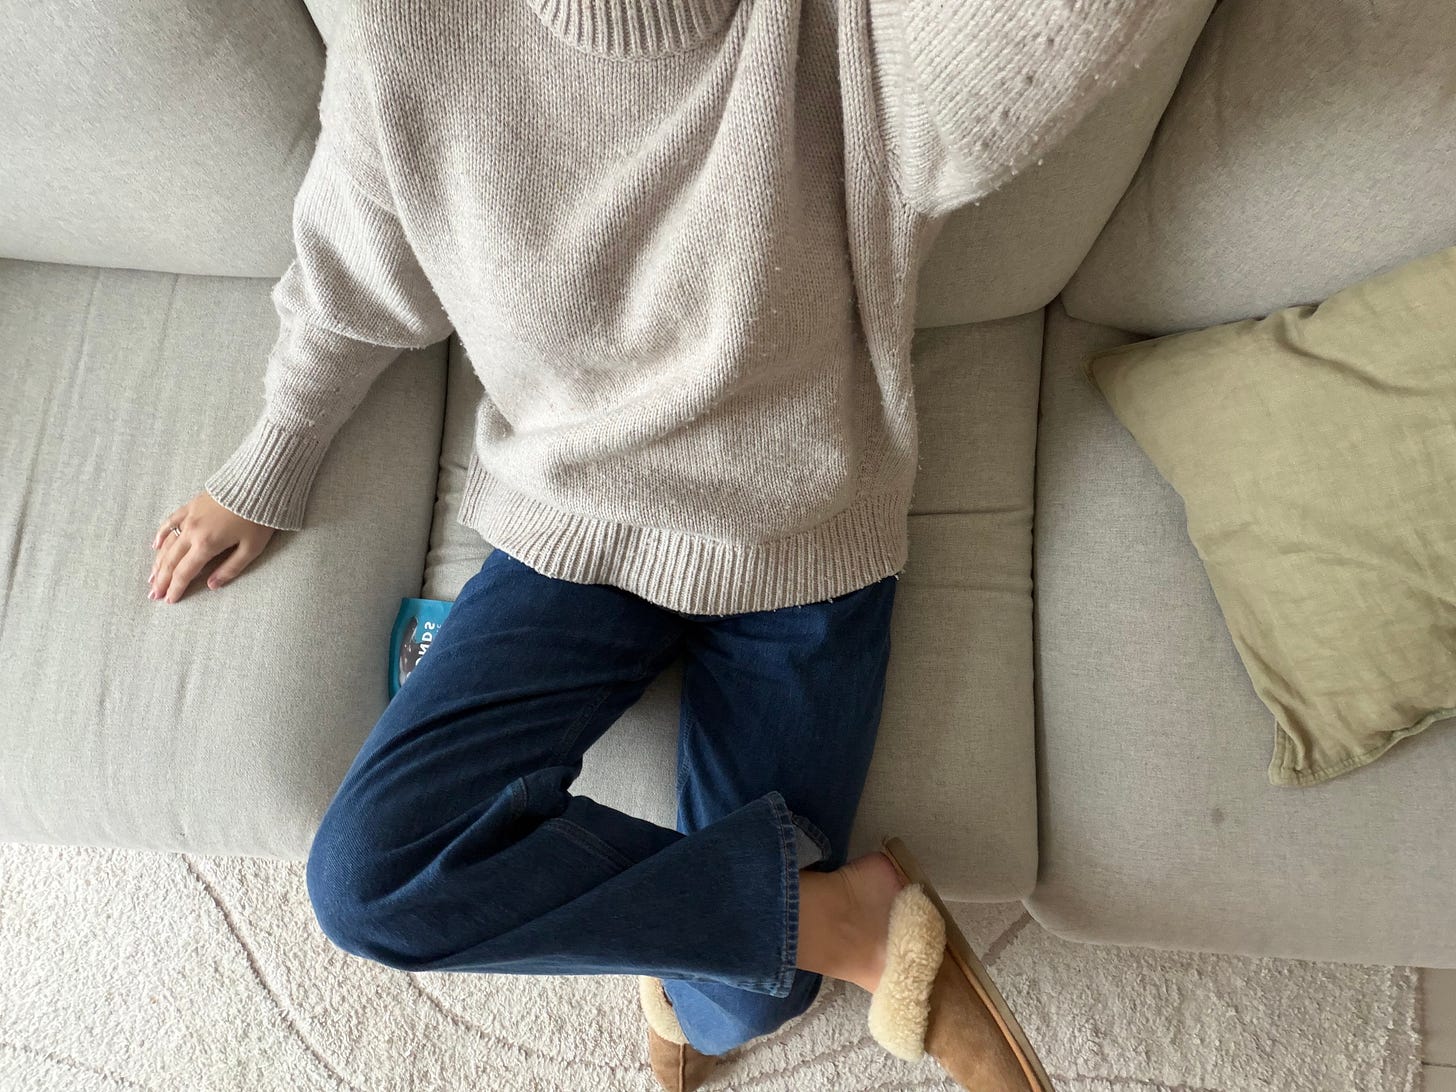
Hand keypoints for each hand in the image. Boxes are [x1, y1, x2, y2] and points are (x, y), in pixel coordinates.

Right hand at [149, 491, 277, 603]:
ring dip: (158, 561)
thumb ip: (231, 568)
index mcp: (207, 544)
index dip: (176, 588)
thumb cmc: (259, 517)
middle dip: (161, 579)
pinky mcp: (192, 505)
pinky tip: (155, 545)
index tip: (168, 600)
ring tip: (151, 577)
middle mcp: (192, 532)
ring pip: (167, 543)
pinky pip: (170, 521)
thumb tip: (212, 585)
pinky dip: (161, 534)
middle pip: (171, 560)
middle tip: (153, 594)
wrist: (257, 483)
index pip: (185, 572)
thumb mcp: (252, 548)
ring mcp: (189, 517)